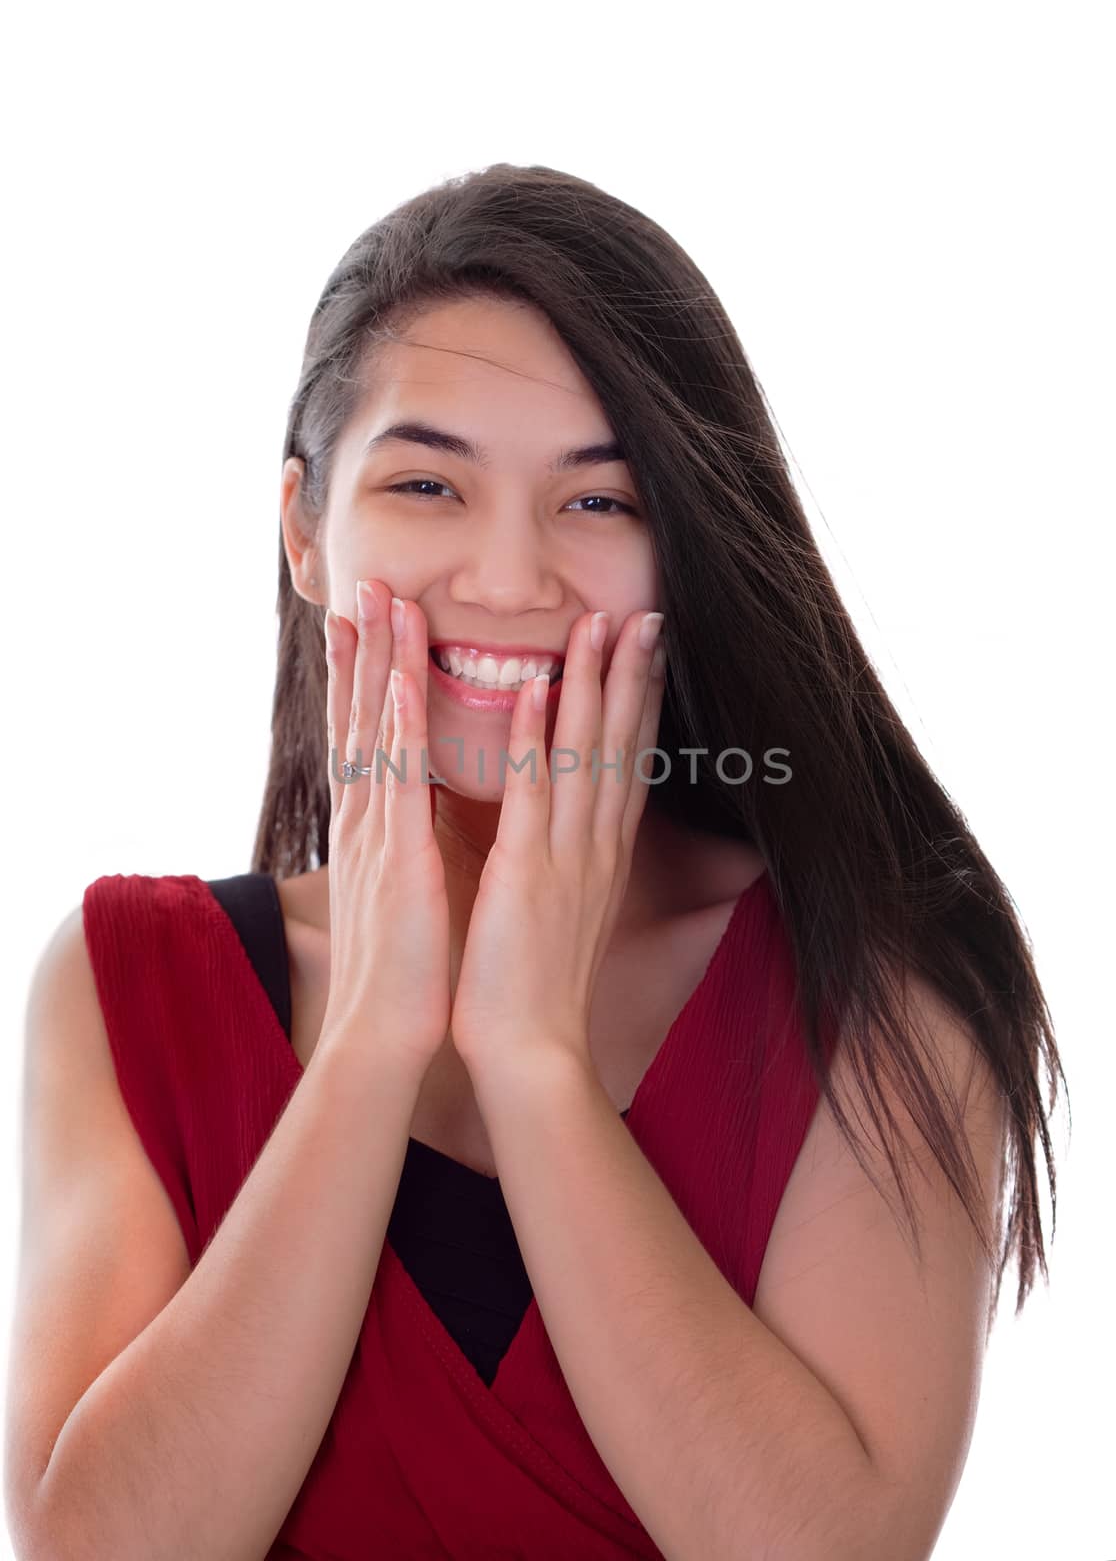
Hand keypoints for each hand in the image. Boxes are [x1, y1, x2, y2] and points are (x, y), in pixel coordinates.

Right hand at [318, 580, 449, 1080]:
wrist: (382, 1033)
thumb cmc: (402, 966)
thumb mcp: (402, 884)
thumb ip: (403, 836)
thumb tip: (416, 802)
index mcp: (373, 825)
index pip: (368, 733)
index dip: (364, 674)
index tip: (365, 621)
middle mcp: (366, 818)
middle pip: (363, 715)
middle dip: (364, 647)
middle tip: (368, 583)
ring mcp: (375, 832)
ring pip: (378, 731)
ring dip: (379, 662)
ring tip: (381, 601)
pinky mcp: (396, 856)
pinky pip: (400, 780)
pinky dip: (401, 726)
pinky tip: (403, 680)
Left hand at [449, 607, 666, 1077]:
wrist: (532, 1052)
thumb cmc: (535, 983)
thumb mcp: (565, 907)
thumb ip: (567, 857)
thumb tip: (565, 820)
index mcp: (601, 855)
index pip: (628, 763)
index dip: (641, 702)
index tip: (649, 650)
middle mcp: (595, 848)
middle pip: (621, 746)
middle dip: (633, 676)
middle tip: (645, 614)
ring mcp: (566, 858)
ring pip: (585, 755)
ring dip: (593, 685)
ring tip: (601, 625)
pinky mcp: (527, 875)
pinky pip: (532, 795)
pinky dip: (536, 740)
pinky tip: (536, 689)